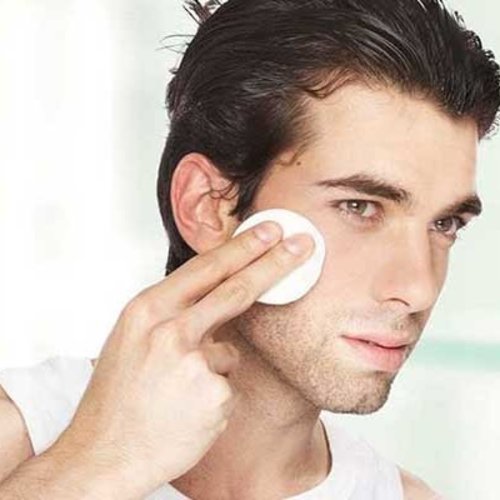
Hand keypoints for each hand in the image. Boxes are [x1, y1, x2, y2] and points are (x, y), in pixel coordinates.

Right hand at [51, 221, 314, 497]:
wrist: (103, 454)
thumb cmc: (118, 395)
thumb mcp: (132, 338)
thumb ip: (172, 312)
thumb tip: (214, 293)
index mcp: (148, 310)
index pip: (205, 269)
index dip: (242, 247)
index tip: (269, 231)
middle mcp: (171, 331)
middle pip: (235, 290)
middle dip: (274, 264)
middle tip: (301, 245)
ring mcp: (194, 364)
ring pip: (228, 352)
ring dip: (210, 369)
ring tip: (174, 392)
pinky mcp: (214, 396)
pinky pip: (227, 387)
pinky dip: (212, 397)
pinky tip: (185, 412)